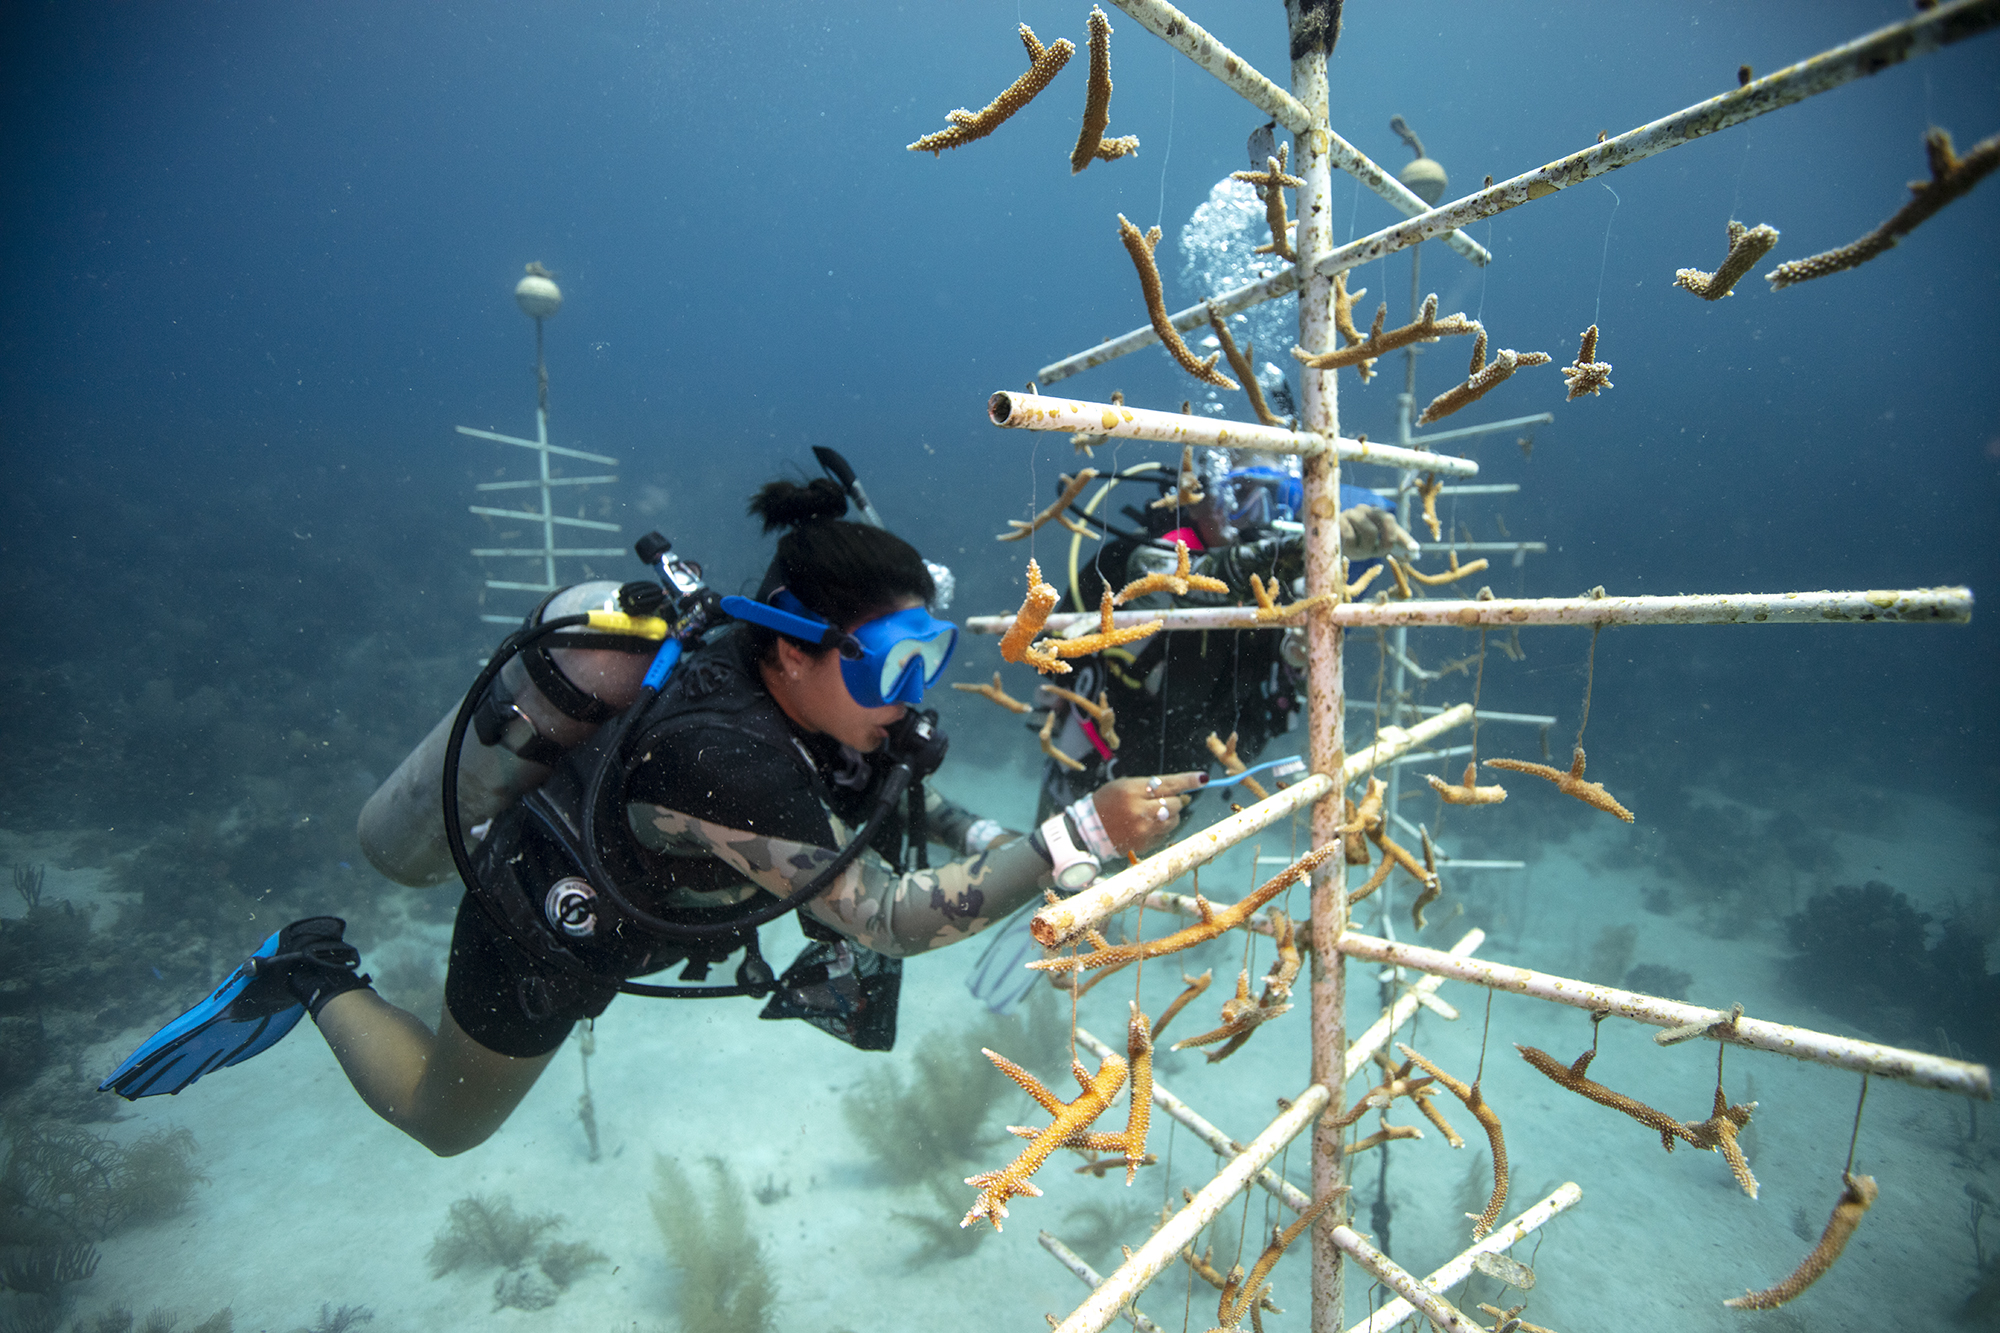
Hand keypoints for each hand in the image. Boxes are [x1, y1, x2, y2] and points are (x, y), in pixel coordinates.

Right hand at [1093, 772, 1207, 855]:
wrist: (1090, 830)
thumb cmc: (1107, 803)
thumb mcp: (1125, 786)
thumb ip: (1152, 787)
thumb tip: (1184, 793)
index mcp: (1133, 792)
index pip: (1168, 784)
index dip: (1188, 781)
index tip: (1204, 778)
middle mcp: (1140, 811)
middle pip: (1175, 804)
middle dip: (1173, 801)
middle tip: (1162, 801)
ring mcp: (1144, 830)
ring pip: (1173, 820)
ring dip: (1170, 816)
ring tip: (1153, 814)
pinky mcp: (1146, 844)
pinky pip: (1165, 834)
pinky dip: (1162, 828)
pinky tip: (1147, 826)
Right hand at [1339, 505, 1419, 559]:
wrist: (1329, 545)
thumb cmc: (1355, 546)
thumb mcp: (1374, 547)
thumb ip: (1392, 547)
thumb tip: (1414, 554)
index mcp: (1376, 515)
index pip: (1393, 521)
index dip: (1404, 536)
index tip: (1415, 549)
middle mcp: (1365, 510)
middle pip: (1387, 519)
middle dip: (1388, 539)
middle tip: (1382, 552)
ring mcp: (1351, 513)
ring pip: (1370, 530)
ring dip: (1366, 547)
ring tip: (1357, 551)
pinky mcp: (1337, 520)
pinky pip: (1351, 536)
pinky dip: (1351, 546)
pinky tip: (1345, 547)